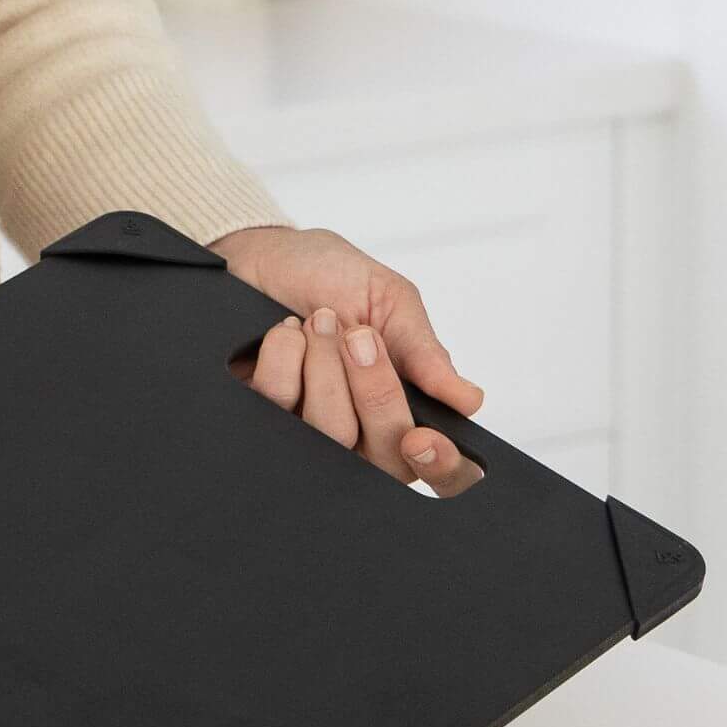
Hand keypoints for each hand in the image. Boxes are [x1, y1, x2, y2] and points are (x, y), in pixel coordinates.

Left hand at [211, 226, 485, 495]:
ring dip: (327, 366)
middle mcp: (359, 432)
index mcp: (404, 406)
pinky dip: (285, 358)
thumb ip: (424, 351)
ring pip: (331, 435)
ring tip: (319, 322)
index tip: (423, 438)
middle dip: (376, 391)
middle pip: (385, 460)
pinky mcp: (259, 421)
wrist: (262, 254)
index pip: (441, 471)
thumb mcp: (389, 300)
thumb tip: (467, 399)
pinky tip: (283, 333)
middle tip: (358, 337)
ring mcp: (306, 434)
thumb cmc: (330, 276)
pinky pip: (277, 411)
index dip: (441, 467)